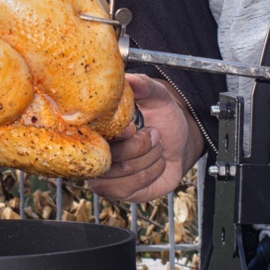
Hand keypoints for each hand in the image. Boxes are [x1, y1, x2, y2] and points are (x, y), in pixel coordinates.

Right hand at [91, 74, 203, 203]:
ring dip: (149, 160)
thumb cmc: (163, 118)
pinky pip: (129, 187)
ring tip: (156, 148)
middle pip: (112, 158)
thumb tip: (128, 78)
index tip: (132, 128)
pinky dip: (150, 174)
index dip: (116, 135)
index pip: (91, 136)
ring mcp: (103, 174)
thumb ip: (144, 86)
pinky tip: (156, 164)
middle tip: (154, 135)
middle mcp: (95, 152)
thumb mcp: (158, 97)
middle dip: (142, 146)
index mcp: (96, 127)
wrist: (177, 143)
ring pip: (122, 174)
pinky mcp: (117, 191)